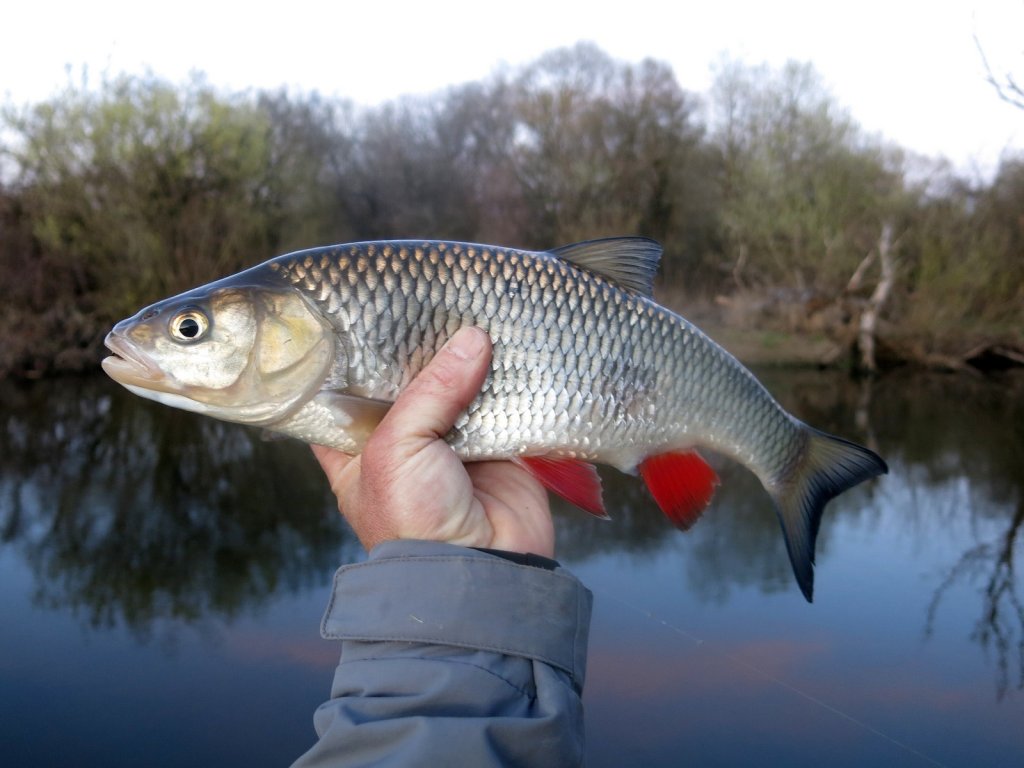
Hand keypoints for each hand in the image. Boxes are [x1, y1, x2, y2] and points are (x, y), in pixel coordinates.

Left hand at [312, 326, 554, 556]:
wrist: (482, 571)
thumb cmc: (413, 520)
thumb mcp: (397, 449)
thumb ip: (430, 389)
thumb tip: (474, 339)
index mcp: (356, 447)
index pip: (346, 390)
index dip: (354, 354)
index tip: (365, 309)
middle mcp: (400, 441)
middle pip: (407, 381)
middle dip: (420, 347)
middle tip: (432, 297)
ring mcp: (449, 443)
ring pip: (455, 386)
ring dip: (467, 357)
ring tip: (473, 307)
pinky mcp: (494, 444)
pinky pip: (499, 401)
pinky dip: (505, 378)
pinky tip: (507, 342)